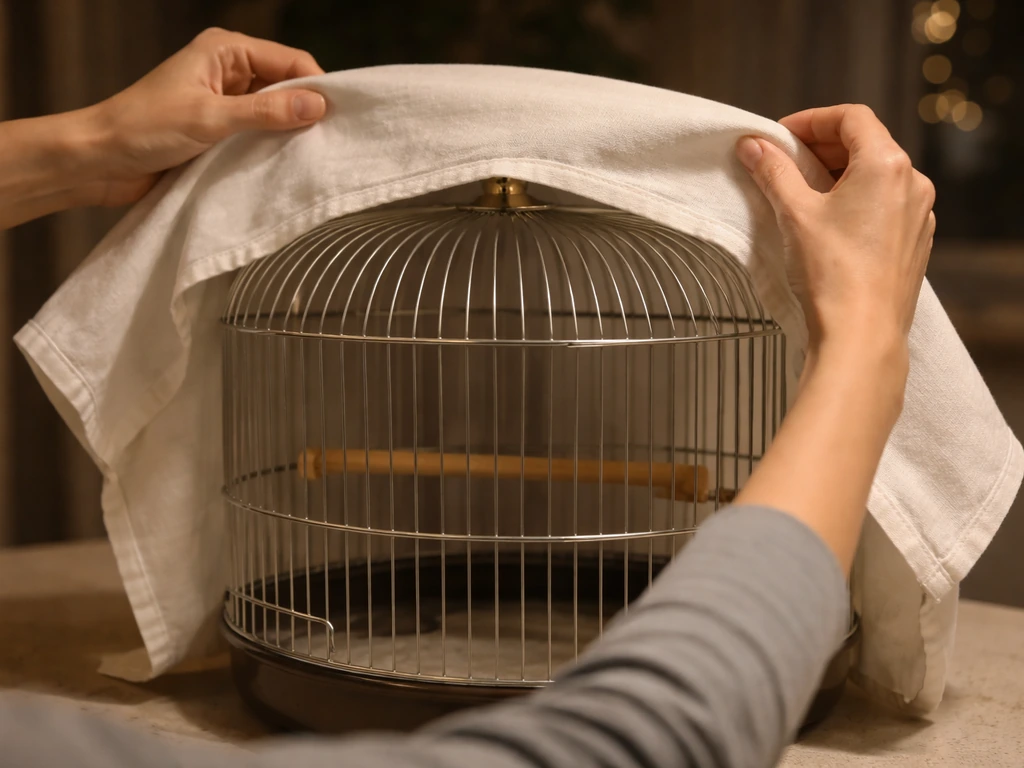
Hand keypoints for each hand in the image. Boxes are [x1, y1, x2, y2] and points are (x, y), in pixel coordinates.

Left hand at [81, 28, 326, 206]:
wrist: (99, 161)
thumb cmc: (143, 129)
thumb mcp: (210, 118)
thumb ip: (265, 112)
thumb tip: (317, 105)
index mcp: (224, 50)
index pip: (289, 60)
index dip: (316, 86)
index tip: (339, 119)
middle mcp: (227, 70)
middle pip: (285, 84)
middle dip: (305, 109)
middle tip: (330, 141)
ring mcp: (224, 100)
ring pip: (274, 111)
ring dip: (288, 132)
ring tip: (311, 156)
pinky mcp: (219, 129)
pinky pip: (258, 133)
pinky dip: (271, 147)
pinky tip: (284, 164)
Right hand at [734, 105, 934, 359]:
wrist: (861, 334)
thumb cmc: (832, 273)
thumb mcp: (794, 213)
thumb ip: (773, 172)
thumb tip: (753, 145)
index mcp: (887, 165)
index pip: (851, 118)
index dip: (812, 120)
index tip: (781, 137)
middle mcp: (912, 184)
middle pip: (866, 144)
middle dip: (821, 148)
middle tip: (784, 162)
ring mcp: (917, 215)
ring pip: (875, 176)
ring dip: (837, 175)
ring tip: (801, 194)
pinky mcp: (913, 243)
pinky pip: (884, 206)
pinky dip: (855, 201)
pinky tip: (827, 223)